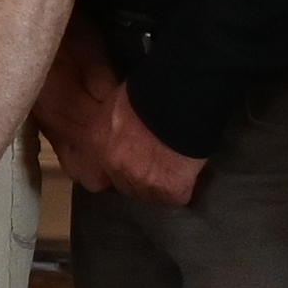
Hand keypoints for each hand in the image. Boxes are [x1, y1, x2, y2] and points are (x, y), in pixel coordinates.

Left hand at [42, 37, 204, 210]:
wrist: (179, 99)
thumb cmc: (151, 90)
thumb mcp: (119, 99)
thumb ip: (115, 120)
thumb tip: (124, 127)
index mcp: (98, 140)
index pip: (98, 171)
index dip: (118, 167)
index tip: (130, 161)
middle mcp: (115, 165)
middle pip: (126, 186)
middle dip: (140, 177)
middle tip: (157, 161)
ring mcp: (141, 180)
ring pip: (150, 195)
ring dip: (162, 184)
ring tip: (175, 164)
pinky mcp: (168, 189)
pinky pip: (177, 196)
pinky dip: (185, 186)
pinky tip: (189, 170)